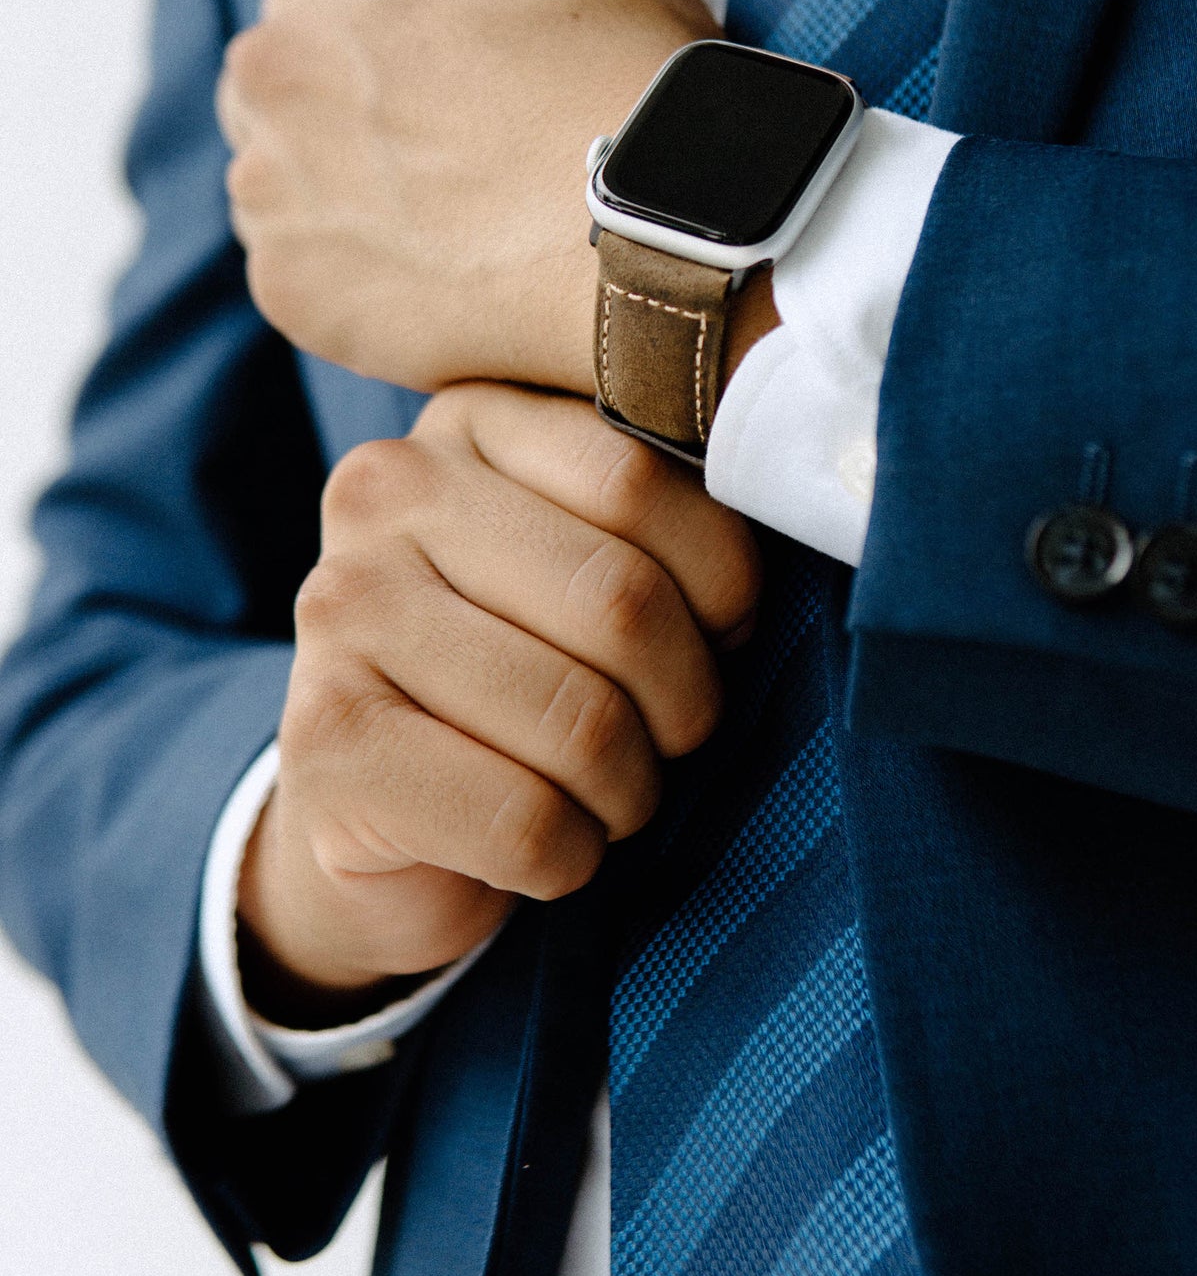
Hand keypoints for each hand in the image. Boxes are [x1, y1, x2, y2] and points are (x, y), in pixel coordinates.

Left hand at [216, 0, 717, 395]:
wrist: (658, 216)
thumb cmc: (628, 58)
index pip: (319, 3)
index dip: (391, 48)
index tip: (451, 90)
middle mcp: (272, 68)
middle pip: (280, 95)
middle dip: (343, 122)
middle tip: (448, 164)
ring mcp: (269, 185)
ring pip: (282, 190)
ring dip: (341, 204)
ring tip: (446, 233)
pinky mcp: (289, 289)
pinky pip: (303, 285)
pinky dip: (358, 288)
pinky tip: (439, 288)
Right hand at [237, 383, 760, 1007]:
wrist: (378, 819)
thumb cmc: (525, 673)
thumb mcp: (591, 558)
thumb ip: (664, 514)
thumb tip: (792, 506)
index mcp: (468, 419)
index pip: (642, 480)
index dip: (722, 582)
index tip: (721, 632)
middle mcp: (384, 491)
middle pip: (620, 601)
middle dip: (684, 703)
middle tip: (672, 736)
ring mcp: (339, 611)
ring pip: (581, 722)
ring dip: (631, 791)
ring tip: (610, 793)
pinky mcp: (324, 743)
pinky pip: (524, 821)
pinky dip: (571, 857)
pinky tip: (546, 842)